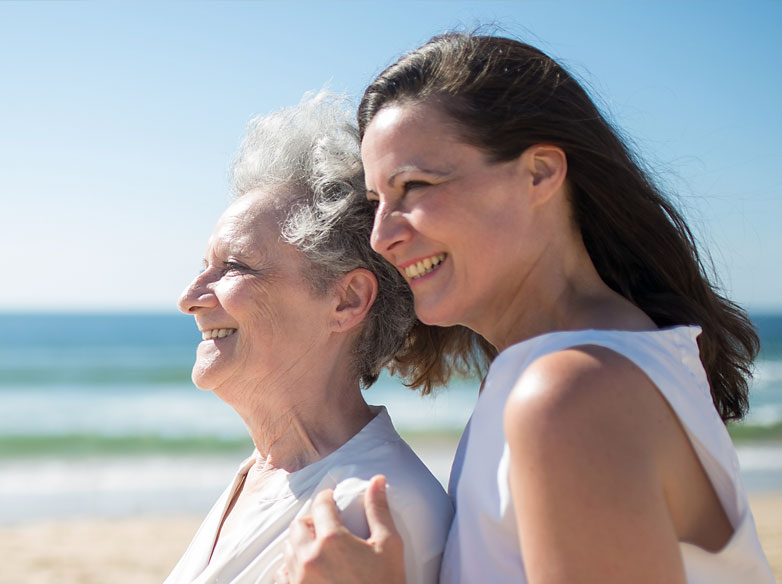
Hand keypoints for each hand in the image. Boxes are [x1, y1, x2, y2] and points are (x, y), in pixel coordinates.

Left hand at [276, 475, 405, 583]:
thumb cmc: (386, 583)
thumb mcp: (389, 545)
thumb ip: (378, 510)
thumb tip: (377, 479)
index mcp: (333, 539)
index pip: (321, 505)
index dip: (327, 497)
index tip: (331, 498)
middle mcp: (310, 557)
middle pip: (299, 525)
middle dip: (311, 520)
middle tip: (325, 524)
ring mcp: (299, 579)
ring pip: (288, 549)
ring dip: (301, 542)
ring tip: (317, 546)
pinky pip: (282, 575)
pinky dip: (291, 567)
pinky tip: (307, 569)